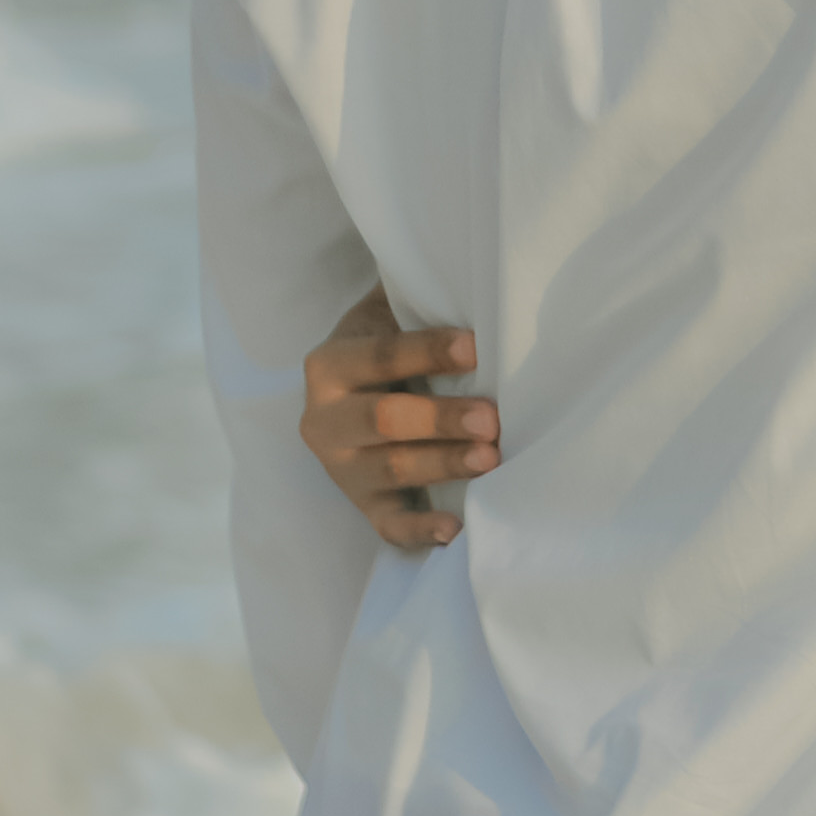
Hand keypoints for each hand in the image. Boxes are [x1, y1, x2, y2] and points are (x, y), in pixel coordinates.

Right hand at [301, 282, 499, 550]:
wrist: (349, 386)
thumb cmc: (386, 339)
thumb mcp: (385, 313)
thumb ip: (416, 302)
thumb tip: (473, 285)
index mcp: (329, 366)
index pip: (380, 357)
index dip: (428, 352)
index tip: (475, 347)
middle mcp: (325, 420)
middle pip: (383, 420)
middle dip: (439, 420)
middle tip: (490, 418)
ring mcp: (342, 468)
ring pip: (393, 469)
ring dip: (443, 464)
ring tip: (490, 458)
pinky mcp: (362, 505)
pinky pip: (389, 524)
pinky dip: (421, 529)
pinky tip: (455, 529)